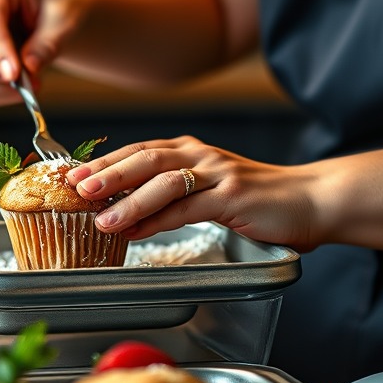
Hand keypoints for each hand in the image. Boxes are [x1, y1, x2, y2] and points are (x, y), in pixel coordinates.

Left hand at [67, 136, 322, 252]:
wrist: (312, 200)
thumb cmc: (258, 200)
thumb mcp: (207, 193)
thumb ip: (167, 200)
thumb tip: (121, 215)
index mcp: (190, 151)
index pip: (137, 150)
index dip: (102, 162)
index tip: (71, 174)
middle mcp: (200, 155)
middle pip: (144, 157)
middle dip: (106, 173)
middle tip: (75, 188)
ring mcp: (218, 173)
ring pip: (162, 181)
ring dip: (127, 199)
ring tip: (98, 216)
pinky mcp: (233, 197)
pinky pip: (188, 207)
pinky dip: (157, 220)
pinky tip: (135, 231)